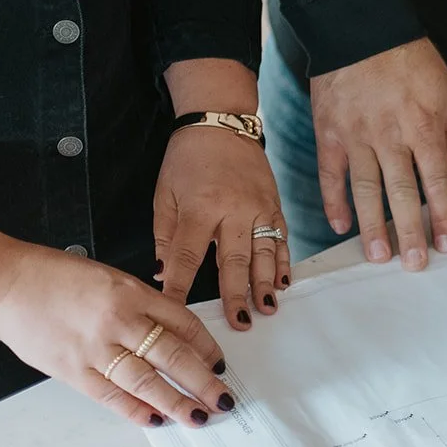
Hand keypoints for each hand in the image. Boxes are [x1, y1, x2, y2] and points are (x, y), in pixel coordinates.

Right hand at [0, 243, 233, 427]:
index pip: (183, 323)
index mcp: (131, 293)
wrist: (6, 285)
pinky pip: (111, 395)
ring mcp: (95, 348)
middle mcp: (118, 320)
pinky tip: (154, 419)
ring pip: (147, 381)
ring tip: (198, 416)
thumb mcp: (108, 277)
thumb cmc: (53, 277)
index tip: (218, 362)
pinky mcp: (72, 370)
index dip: (206, 346)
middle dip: (202, 381)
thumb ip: (139, 303)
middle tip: (222, 398)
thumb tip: (169, 331)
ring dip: (176, 402)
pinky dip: (135, 410)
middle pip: (173, 355)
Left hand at [155, 126, 288, 330]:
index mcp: (199, 208)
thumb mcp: (163, 193)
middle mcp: (233, 211)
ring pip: (264, 253)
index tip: (175, 311)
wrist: (222, 123)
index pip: (187, 256)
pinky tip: (284, 282)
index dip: (180, 286)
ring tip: (267, 309)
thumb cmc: (187, 160)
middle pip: (234, 261)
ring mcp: (258, 209)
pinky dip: (284, 262)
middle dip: (236, 294)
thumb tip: (162, 273)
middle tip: (239, 322)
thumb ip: (164, 234)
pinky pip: (282, 239)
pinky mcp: (274, 206)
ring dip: (266, 284)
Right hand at [311, 38, 446, 270]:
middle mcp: (391, 137)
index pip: (438, 182)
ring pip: (366, 190)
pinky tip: (340, 225)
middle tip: (414, 263)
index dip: (444, 215)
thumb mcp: (445, 85)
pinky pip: (331, 173)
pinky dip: (334, 200)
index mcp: (423, 127)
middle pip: (403, 194)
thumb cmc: (405, 53)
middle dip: (411, 231)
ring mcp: (357, 136)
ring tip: (379, 255)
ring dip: (373, 226)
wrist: (358, 24)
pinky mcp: (330, 132)